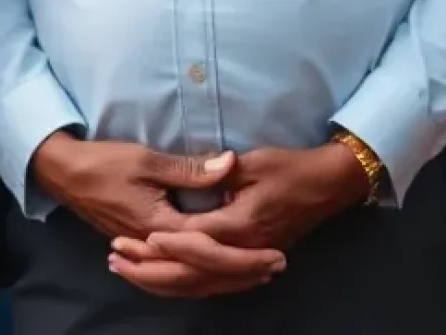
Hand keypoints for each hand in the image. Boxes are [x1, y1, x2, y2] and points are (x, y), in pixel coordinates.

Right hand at [33, 133, 281, 300]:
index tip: (274, 252)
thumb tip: (229, 165)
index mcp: (159, 227)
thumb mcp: (149, 160)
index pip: (209, 250)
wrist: (68, 174)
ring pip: (189, 279)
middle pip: (203, 273)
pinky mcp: (141, 246)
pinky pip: (175, 274)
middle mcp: (154, 247)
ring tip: (255, 275)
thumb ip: (190, 169)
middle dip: (241, 272)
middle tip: (275, 268)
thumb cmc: (107, 163)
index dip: (243, 254)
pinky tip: (214, 273)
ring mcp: (146, 250)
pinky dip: (198, 277)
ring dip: (223, 278)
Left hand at [107, 145, 361, 297]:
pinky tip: (165, 280)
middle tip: (117, 262)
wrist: (328, 184)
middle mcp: (243, 250)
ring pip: (199, 284)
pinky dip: (184, 284)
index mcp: (242, 225)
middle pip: (190, 273)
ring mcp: (247, 259)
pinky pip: (212, 284)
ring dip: (162, 281)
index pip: (196, 240)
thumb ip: (225, 171)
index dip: (164, 242)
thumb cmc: (291, 167)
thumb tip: (206, 170)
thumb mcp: (257, 161)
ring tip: (129, 273)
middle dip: (151, 271)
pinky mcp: (250, 260)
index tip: (135, 239)